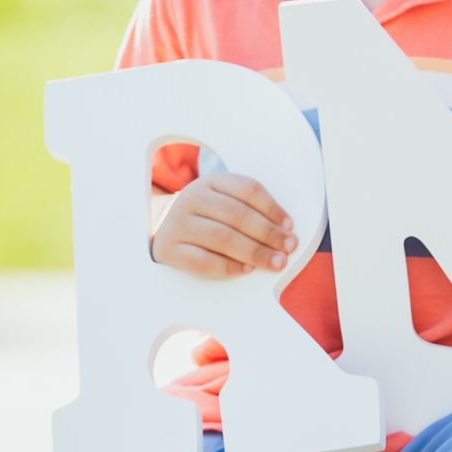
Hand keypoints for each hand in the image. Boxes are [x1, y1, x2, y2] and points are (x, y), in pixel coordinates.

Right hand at [151, 174, 297, 278]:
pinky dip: (230, 266)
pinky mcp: (169, 249)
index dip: (272, 208)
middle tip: (288, 247)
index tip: (289, 226)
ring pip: (223, 238)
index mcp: (211, 181)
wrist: (163, 230)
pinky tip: (248, 269)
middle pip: (238, 215)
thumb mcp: (222, 202)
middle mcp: (192, 198)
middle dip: (268, 233)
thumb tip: (283, 231)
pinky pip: (204, 261)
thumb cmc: (204, 218)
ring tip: (275, 262)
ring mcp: (178, 223)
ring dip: (255, 252)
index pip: (248, 189)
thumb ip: (248, 209)